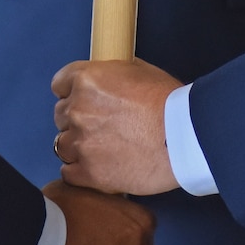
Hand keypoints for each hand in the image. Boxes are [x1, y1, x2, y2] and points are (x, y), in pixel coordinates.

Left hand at [51, 58, 182, 195]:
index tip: (83, 100)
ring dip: (78, 146)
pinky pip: (68, 172)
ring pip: (61, 144)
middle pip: (60, 114)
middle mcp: (77, 109)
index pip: (59, 84)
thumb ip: (111, 75)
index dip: (72, 92)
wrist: (184, 137)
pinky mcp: (88, 173)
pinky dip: (80, 170)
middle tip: (102, 126)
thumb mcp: (140, 70)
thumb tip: (105, 80)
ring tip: (102, 149)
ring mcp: (81, 143)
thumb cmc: (170, 103)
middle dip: (78, 119)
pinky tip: (99, 167)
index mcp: (87, 80)